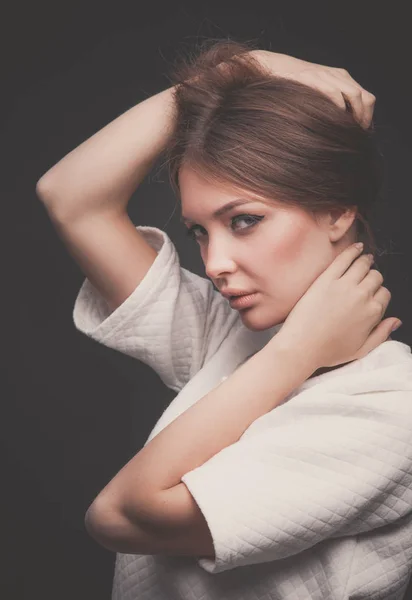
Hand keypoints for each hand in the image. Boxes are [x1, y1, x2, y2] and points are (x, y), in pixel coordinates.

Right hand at [249, 50, 375, 129]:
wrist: (272, 66)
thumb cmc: (292, 88)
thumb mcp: (317, 94)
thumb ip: (330, 105)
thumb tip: (341, 128)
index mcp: (341, 78)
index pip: (366, 98)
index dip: (367, 117)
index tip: (360, 134)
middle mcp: (338, 75)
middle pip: (364, 98)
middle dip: (363, 119)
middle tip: (356, 137)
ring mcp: (326, 75)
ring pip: (355, 95)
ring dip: (355, 116)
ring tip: (348, 132)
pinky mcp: (313, 78)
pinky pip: (334, 94)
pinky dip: (338, 109)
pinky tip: (333, 122)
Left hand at [272, 244, 399, 369]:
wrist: (301, 346)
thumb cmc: (329, 351)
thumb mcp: (362, 350)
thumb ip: (382, 334)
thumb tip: (396, 321)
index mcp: (372, 312)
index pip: (384, 294)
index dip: (378, 294)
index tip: (371, 295)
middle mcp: (362, 296)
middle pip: (375, 277)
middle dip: (373, 278)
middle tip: (366, 278)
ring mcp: (344, 285)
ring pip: (363, 265)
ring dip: (366, 261)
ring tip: (365, 259)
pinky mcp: (326, 279)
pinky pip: (344, 259)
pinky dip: (353, 250)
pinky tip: (356, 247)